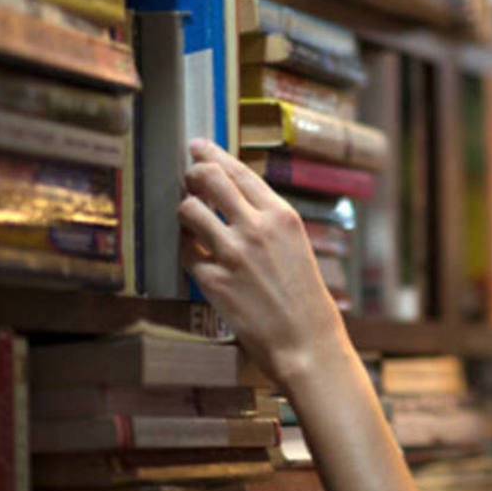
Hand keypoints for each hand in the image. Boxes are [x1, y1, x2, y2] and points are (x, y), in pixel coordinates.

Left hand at [178, 139, 347, 389]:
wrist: (307, 343)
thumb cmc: (307, 299)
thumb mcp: (297, 246)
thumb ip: (268, 221)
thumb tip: (237, 201)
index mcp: (283, 216)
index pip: (239, 172)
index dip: (213, 154)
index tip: (198, 146)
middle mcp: (256, 228)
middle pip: (209, 180)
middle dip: (192, 174)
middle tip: (188, 177)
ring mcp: (232, 254)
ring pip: (188, 211)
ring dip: (184, 210)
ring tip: (188, 218)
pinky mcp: (213, 282)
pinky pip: (184, 251)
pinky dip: (184, 247)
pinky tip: (190, 250)